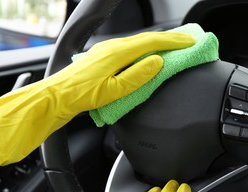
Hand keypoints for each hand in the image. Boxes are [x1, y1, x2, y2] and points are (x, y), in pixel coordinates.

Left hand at [0, 32, 194, 168]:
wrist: (58, 96)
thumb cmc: (84, 96)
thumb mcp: (115, 90)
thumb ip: (138, 75)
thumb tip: (157, 62)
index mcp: (118, 53)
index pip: (152, 42)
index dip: (174, 41)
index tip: (190, 41)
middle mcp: (113, 47)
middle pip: (147, 38)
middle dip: (170, 39)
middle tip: (187, 41)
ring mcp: (107, 50)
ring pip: (139, 42)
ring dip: (158, 42)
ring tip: (173, 46)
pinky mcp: (103, 56)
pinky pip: (130, 47)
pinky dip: (145, 48)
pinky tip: (148, 54)